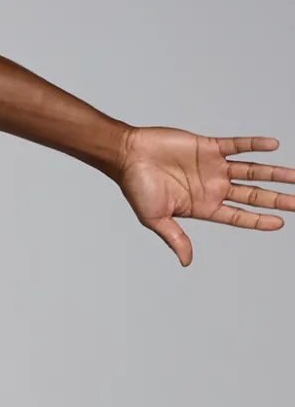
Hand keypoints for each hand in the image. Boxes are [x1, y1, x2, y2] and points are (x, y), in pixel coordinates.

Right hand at [116, 128, 292, 265]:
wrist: (128, 155)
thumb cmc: (136, 188)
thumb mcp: (155, 219)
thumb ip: (175, 238)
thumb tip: (187, 261)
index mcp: (202, 207)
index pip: (238, 216)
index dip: (259, 221)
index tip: (281, 223)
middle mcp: (213, 187)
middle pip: (253, 195)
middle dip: (277, 199)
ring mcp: (214, 167)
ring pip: (252, 171)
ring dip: (275, 173)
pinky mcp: (210, 146)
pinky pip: (238, 145)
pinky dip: (255, 145)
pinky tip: (273, 146)